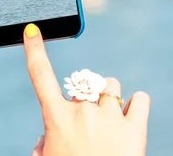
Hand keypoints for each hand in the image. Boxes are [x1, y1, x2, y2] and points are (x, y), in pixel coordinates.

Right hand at [24, 25, 150, 155]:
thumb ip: (45, 144)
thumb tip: (50, 137)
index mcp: (56, 118)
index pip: (40, 75)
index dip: (34, 49)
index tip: (32, 30)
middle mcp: (82, 111)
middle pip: (83, 83)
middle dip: (84, 98)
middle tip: (87, 127)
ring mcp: (111, 117)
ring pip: (110, 86)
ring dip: (108, 97)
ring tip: (109, 121)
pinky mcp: (136, 129)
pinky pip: (140, 99)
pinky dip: (136, 105)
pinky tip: (132, 115)